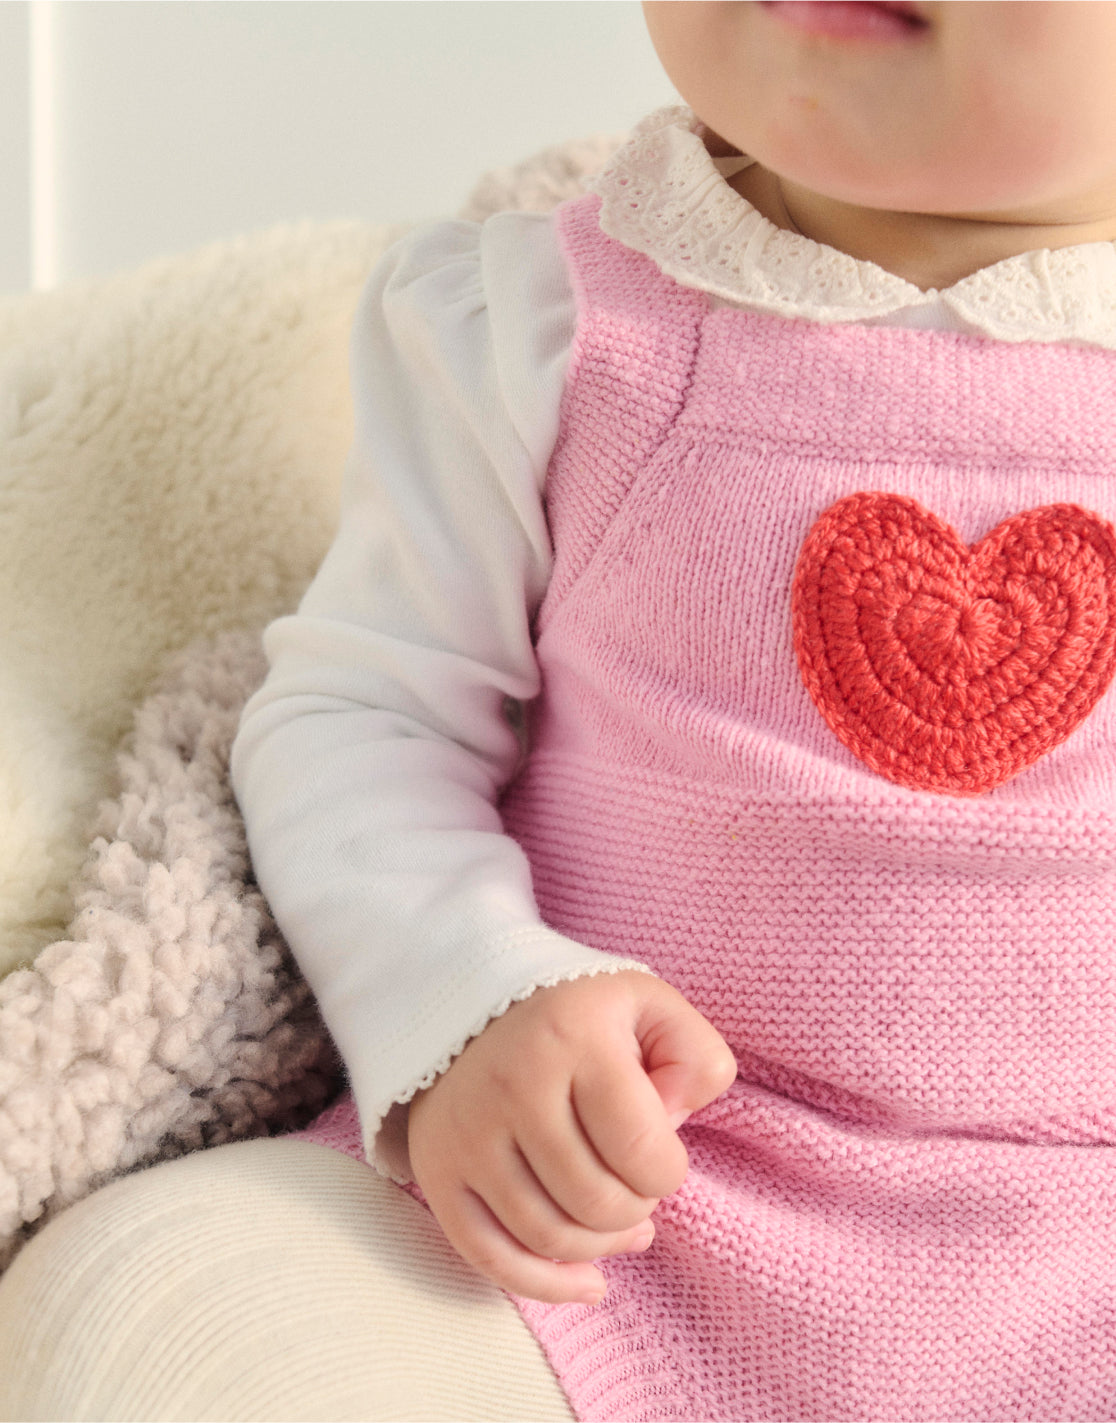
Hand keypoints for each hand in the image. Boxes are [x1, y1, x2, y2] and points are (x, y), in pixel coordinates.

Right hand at [408, 970, 735, 1303]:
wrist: (467, 998)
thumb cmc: (575, 1009)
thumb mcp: (649, 1004)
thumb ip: (696, 1055)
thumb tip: (678, 1124)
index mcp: (572, 1038)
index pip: (642, 1151)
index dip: (669, 1171)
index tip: (662, 1151)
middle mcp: (512, 1086)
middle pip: (597, 1203)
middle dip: (635, 1207)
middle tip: (636, 1181)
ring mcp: (468, 1133)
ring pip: (549, 1236)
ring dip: (600, 1245)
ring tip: (621, 1221)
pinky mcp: (436, 1169)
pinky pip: (489, 1256)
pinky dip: (545, 1284)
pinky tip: (588, 1282)